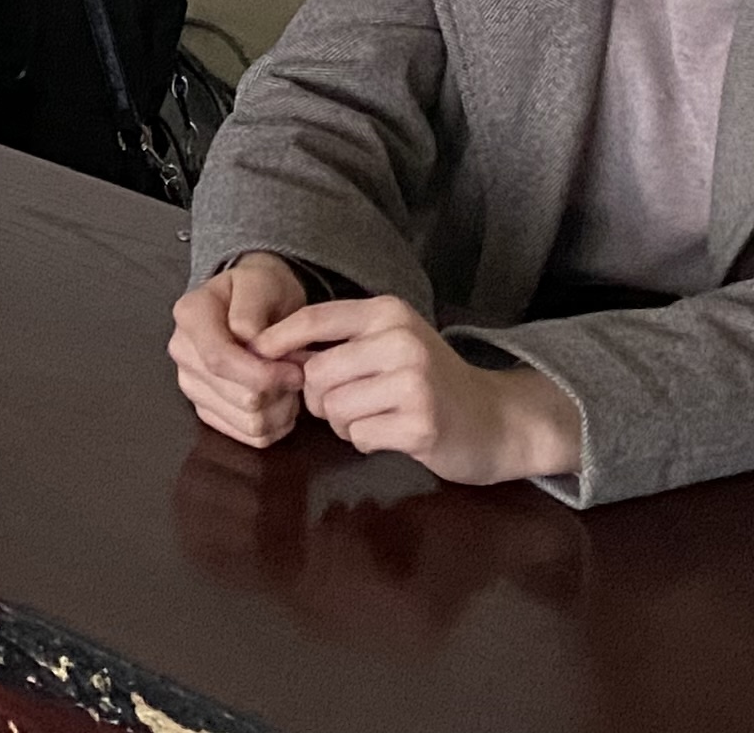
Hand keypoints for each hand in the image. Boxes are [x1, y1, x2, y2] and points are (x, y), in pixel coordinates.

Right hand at [167, 252, 313, 449]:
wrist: (257, 300)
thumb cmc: (261, 289)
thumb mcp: (260, 282)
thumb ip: (251, 309)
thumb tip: (251, 343)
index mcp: (189, 316)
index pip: (219, 359)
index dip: (262, 374)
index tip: (295, 372)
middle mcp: (182, 353)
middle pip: (237, 396)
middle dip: (278, 390)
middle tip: (298, 372)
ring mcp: (192, 384)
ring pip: (247, 421)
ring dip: (281, 410)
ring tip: (290, 385)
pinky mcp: (208, 409)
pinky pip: (249, 436)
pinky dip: (275, 426)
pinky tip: (282, 401)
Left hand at [254, 295, 582, 487]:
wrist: (496, 420)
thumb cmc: (431, 381)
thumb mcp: (391, 343)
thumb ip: (341, 341)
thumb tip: (271, 350)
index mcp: (389, 313)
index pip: (316, 318)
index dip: (279, 337)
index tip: (257, 353)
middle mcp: (401, 341)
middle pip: (318, 372)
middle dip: (320, 397)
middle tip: (346, 405)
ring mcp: (414, 383)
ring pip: (335, 408)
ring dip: (344, 423)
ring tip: (374, 418)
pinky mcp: (421, 425)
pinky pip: (359, 436)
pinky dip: (366, 441)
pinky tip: (393, 434)